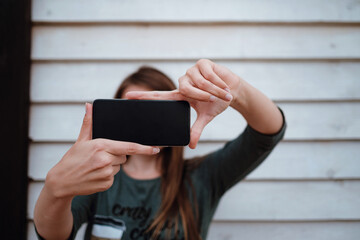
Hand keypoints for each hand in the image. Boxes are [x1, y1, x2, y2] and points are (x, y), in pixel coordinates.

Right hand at [45, 103, 159, 198]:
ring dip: (111, 166)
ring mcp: (106, 173)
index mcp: (101, 146)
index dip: (144, 148)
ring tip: (94, 166)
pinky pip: (113, 178)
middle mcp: (106, 160)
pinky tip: (94, 175)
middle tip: (99, 157)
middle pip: (123, 156)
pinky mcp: (106, 184)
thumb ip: (89, 123)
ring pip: (119, 167)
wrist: (61, 182)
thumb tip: (89, 105)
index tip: (155, 149)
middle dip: (115, 155)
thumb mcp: (80, 140)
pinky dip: (107, 176)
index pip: (128, 146)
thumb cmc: (72, 159)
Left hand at [126, 59, 240, 148]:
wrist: (233, 90)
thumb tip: (191, 145)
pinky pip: (208, 75)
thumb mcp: (206, 117)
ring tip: (221, 93)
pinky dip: (218, 83)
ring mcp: (192, 71)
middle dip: (201, 96)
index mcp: (181, 94)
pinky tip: (223, 84)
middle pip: (184, 88)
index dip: (144, 96)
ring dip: (212, 90)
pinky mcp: (202, 63)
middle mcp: (183, 82)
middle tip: (212, 99)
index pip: (159, 95)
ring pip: (198, 82)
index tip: (127, 96)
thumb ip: (196, 129)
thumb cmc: (217, 102)